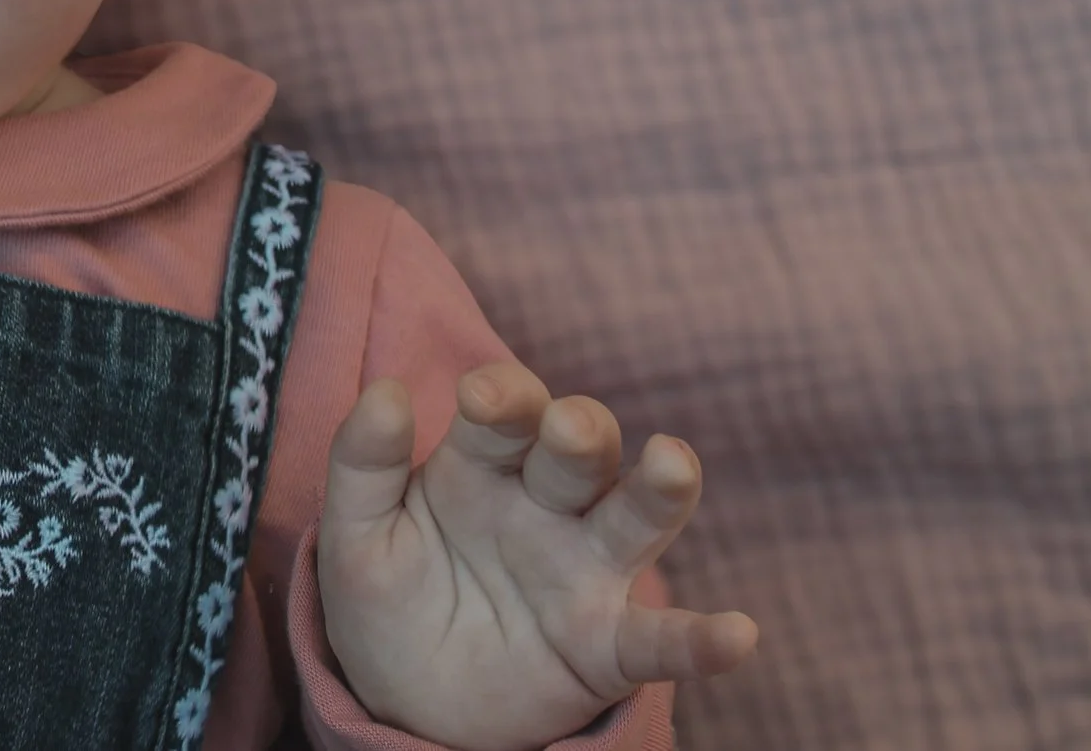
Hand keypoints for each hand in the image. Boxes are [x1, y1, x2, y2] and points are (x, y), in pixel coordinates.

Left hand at [316, 363, 758, 750]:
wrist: (406, 700)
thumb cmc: (385, 599)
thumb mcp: (355, 537)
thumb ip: (361, 464)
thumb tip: (385, 390)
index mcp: (483, 464)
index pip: (506, 411)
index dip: (503, 397)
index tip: (481, 397)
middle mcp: (546, 505)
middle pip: (580, 452)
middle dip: (579, 432)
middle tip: (570, 427)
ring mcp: (584, 571)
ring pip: (634, 518)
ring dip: (658, 490)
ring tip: (672, 462)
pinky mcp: (606, 646)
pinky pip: (661, 642)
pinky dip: (701, 642)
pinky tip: (736, 636)